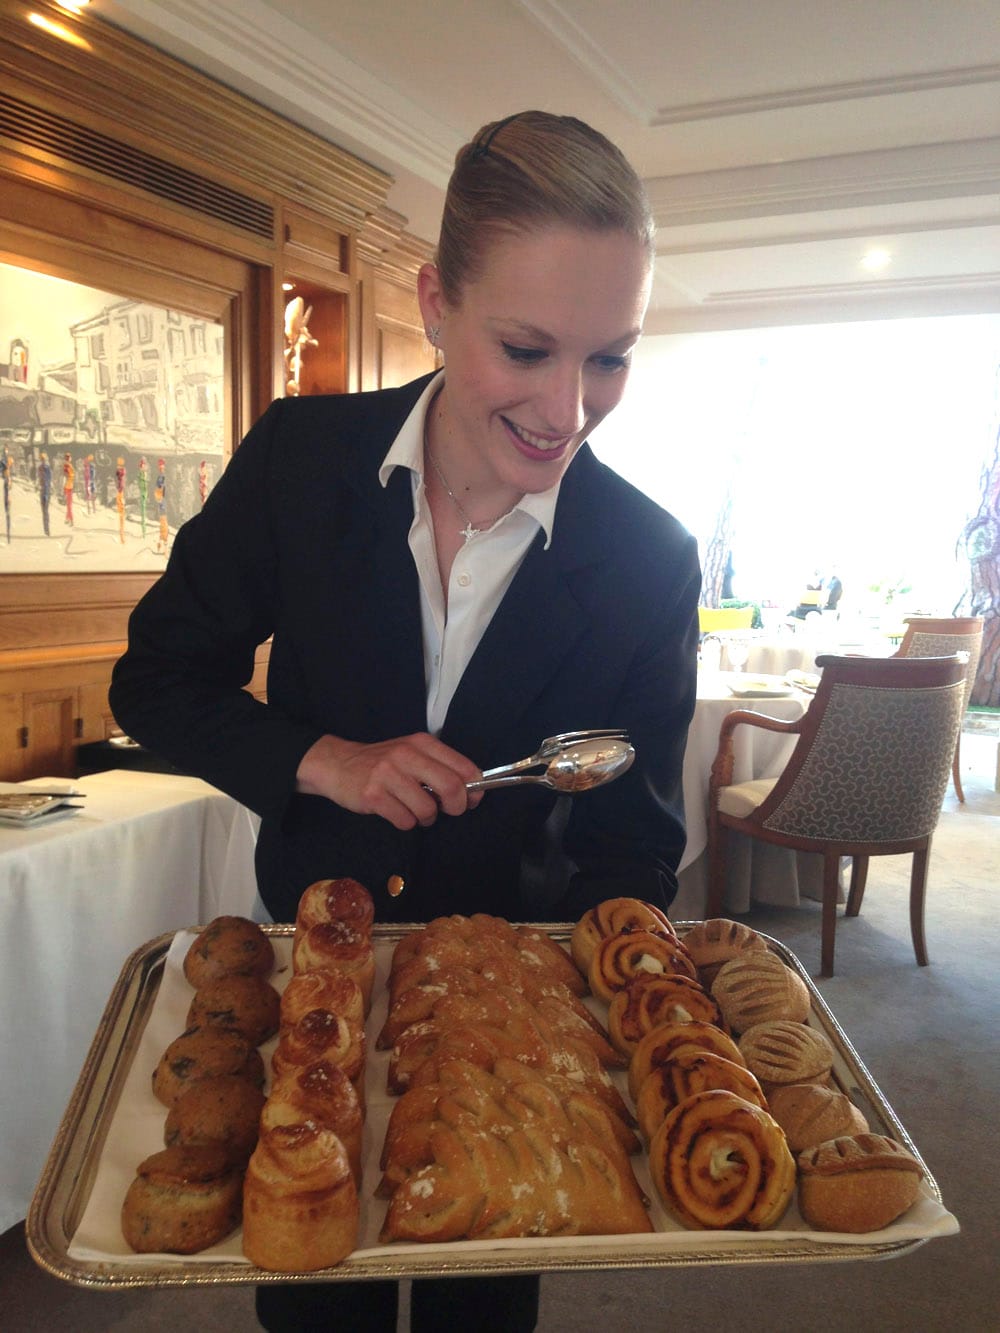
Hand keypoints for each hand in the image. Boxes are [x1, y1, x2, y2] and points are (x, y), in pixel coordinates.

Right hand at [295, 732, 482, 829]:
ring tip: (413, 809)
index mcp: (422, 743)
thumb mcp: (412, 753)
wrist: (338, 763)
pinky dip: (405, 822)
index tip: (472, 800)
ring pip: (427, 809)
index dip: (474, 789)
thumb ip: (440, 767)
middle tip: (447, 810)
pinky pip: (405, 821)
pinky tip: (395, 811)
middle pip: (451, 788)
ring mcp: (388, 774)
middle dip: (456, 807)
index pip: (463, 767)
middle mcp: (406, 755)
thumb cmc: (382, 763)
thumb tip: (472, 792)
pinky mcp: (373, 795)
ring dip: (425, 818)